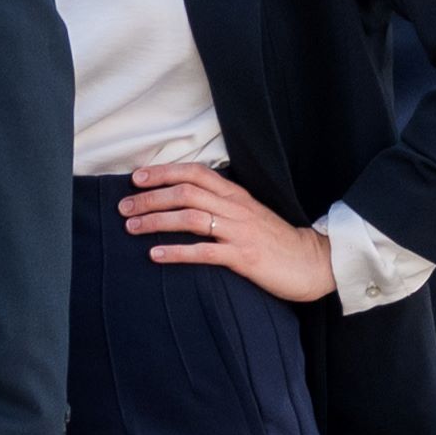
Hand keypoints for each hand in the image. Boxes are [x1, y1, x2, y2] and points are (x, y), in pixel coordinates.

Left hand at [117, 163, 336, 300]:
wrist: (311, 262)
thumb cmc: (275, 240)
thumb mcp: (248, 214)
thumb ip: (221, 204)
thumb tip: (185, 200)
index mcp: (236, 195)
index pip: (195, 172)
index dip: (163, 172)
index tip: (136, 178)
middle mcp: (236, 208)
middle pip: (186, 192)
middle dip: (150, 198)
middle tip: (124, 207)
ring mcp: (240, 231)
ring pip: (190, 217)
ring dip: (156, 220)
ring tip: (131, 227)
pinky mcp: (244, 256)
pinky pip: (204, 252)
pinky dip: (176, 251)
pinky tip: (155, 254)